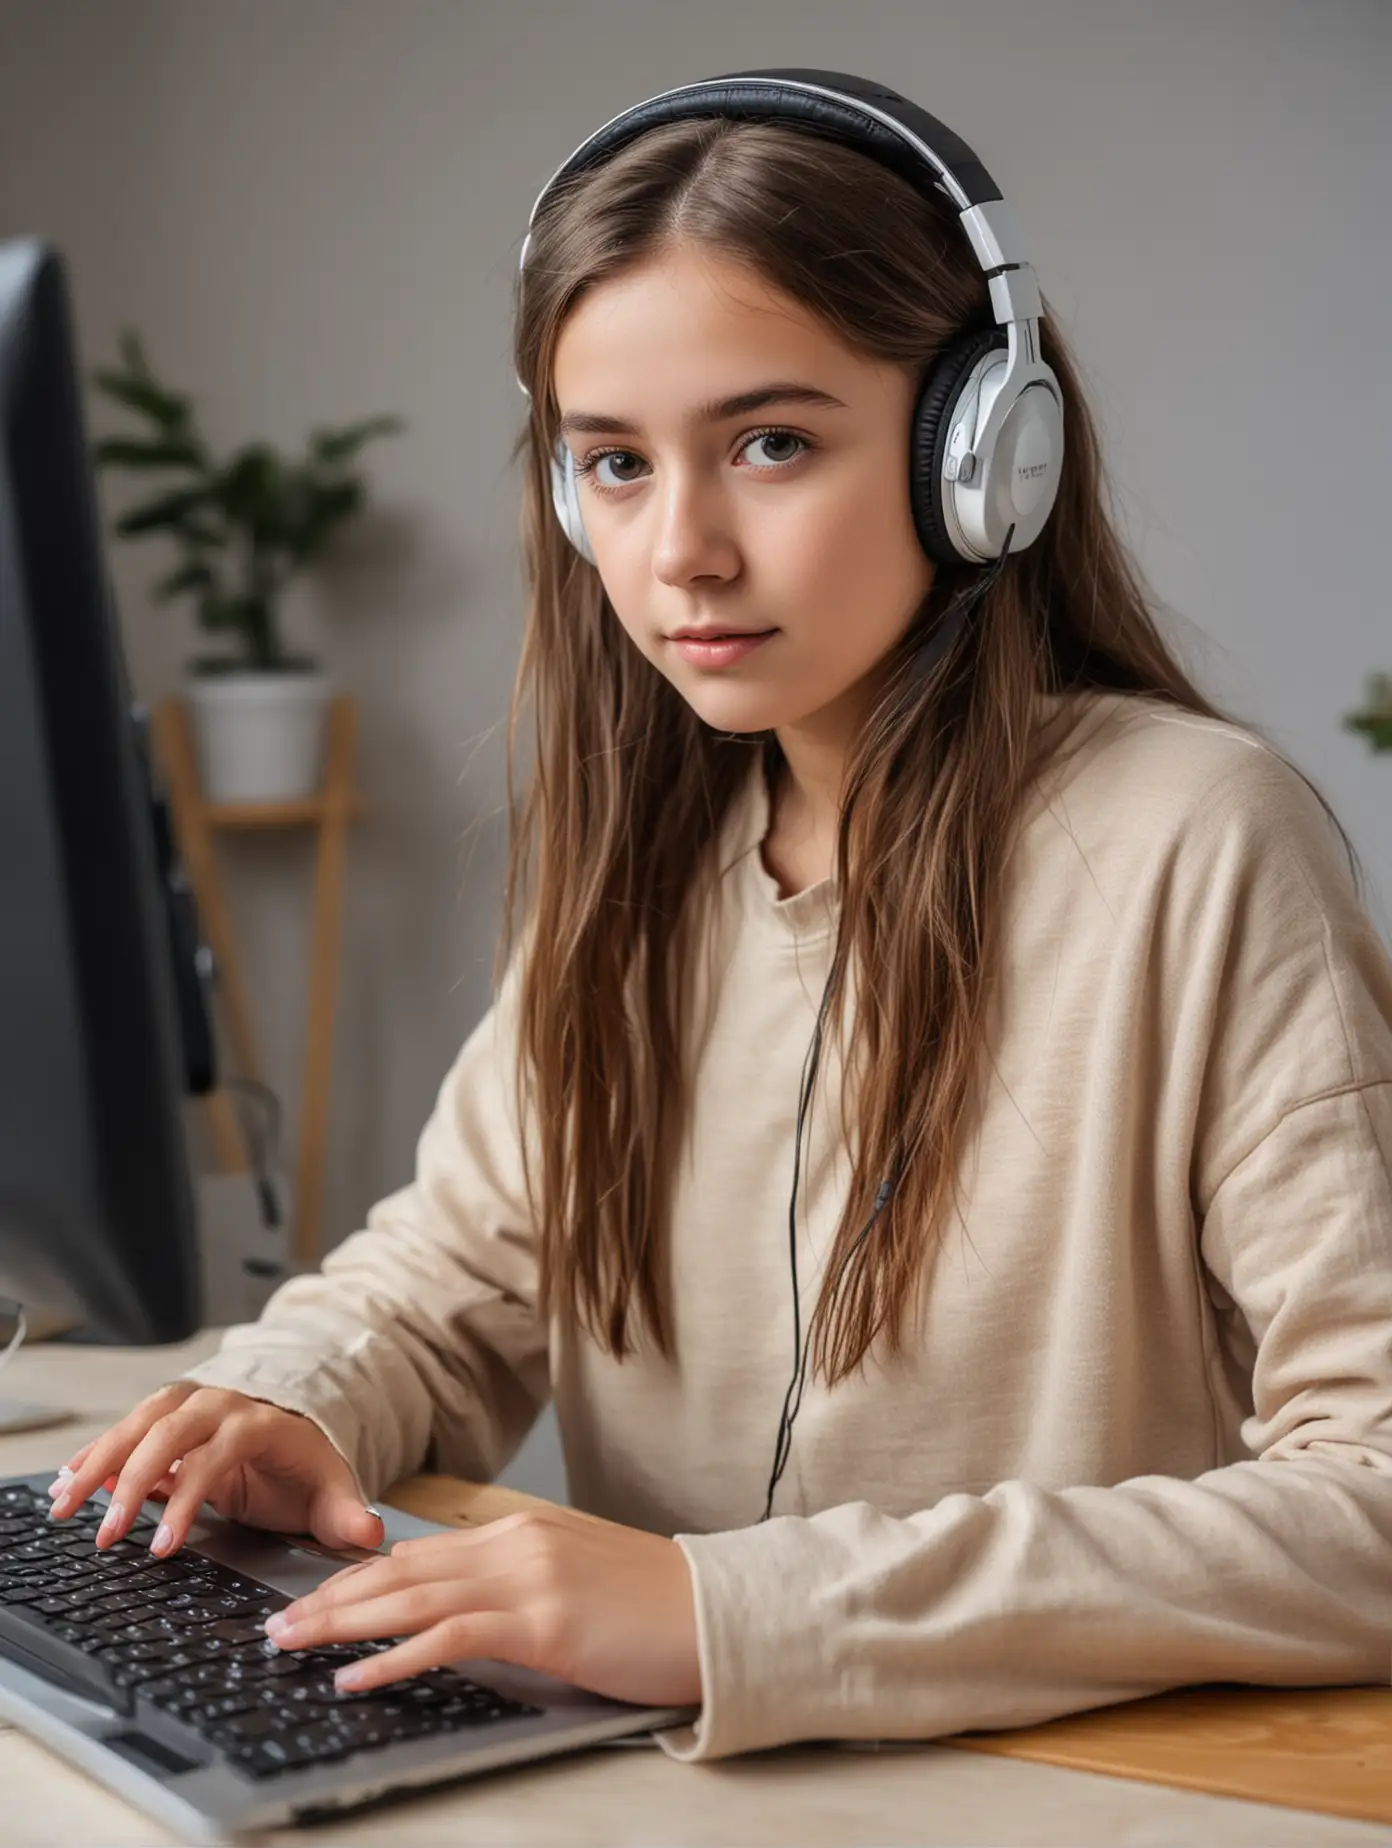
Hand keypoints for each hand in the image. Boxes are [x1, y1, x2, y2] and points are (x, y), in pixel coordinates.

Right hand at [47, 1381, 384, 1556]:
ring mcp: (191, 1406)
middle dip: (131, 1481)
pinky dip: (97, 1452)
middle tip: (108, 1535)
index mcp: (261, 1423)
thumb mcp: (334, 1492)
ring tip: (66, 1504)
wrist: (298, 1432)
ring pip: (138, 1423)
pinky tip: (68, 1480)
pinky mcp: (169, 1419)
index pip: (217, 1454)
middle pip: (168, 1433)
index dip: (188, 1498)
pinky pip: (127, 1429)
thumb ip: (348, 1516)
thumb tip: (370, 1535)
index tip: (163, 1546)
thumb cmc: (310, 1468)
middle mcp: (222, 1405)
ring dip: (101, 1461)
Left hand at [263, 1504, 702, 1709]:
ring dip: (341, 1623)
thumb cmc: (656, 1606)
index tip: (312, 1598)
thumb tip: (459, 1607)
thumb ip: (518, 1581)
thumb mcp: (577, 1578)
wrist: (721, 1609)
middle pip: (401, 1569)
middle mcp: (516, 1542)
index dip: (357, 1577)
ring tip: (291, 1643)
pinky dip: (394, 1657)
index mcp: (522, 1530)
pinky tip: (356, 1676)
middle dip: (330, 1597)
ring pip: (412, 1595)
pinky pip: (450, 1635)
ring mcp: (530, 1578)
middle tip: (276, 1622)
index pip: (418, 1552)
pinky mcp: (545, 1622)